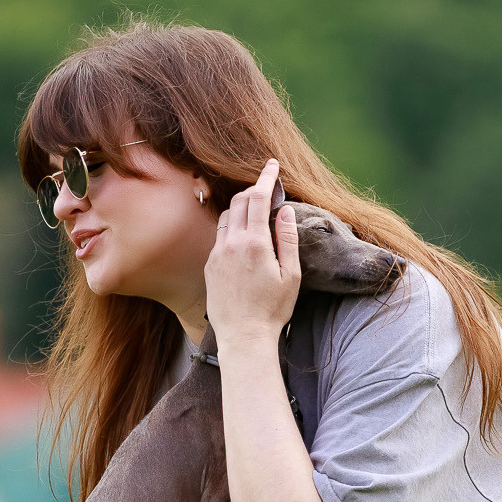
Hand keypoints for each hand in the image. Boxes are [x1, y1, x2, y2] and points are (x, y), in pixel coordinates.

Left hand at [205, 158, 299, 345]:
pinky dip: (232, 227)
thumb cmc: (273, 310)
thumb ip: (288, 239)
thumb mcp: (291, 275)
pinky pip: (220, 236)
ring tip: (256, 213)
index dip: (266, 178)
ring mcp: (217, 254)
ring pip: (227, 216)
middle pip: (241, 201)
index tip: (272, 164)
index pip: (259, 198)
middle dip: (254, 189)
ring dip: (242, 208)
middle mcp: (232, 243)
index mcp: (255, 243)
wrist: (243, 337)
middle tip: (268, 188)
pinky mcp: (210, 265)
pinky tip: (243, 238)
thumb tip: (285, 210)